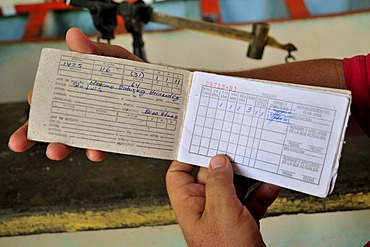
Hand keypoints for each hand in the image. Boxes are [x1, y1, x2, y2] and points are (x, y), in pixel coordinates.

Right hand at [8, 27, 141, 160]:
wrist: (164, 92)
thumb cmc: (137, 75)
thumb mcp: (117, 59)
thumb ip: (96, 50)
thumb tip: (74, 37)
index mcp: (79, 88)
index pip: (51, 94)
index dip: (38, 100)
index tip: (33, 104)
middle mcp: (85, 108)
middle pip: (54, 120)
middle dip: (36, 132)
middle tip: (24, 139)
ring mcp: (98, 123)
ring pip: (73, 138)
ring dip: (61, 146)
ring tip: (55, 150)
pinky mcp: (113, 136)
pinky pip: (101, 146)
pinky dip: (96, 150)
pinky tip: (95, 151)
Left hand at [166, 155, 280, 246]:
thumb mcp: (222, 212)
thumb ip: (219, 184)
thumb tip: (218, 161)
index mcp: (190, 204)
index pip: (179, 174)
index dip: (186, 156)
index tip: (199, 140)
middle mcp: (205, 208)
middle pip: (211, 176)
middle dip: (225, 162)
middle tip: (237, 145)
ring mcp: (224, 215)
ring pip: (234, 187)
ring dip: (248, 175)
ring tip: (258, 160)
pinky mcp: (242, 221)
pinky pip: (251, 200)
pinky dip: (262, 192)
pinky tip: (272, 183)